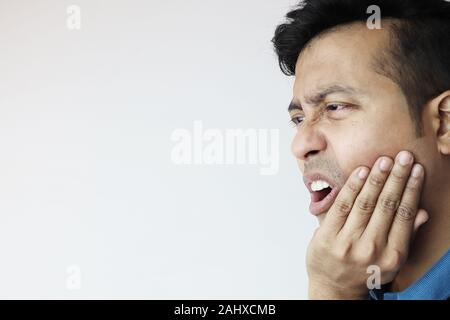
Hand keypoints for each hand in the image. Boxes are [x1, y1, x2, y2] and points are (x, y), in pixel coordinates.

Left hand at [307, 151, 428, 299]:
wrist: (333, 288)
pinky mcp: (327, 237)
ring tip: (385, 160)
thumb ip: (405, 235)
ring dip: (377, 178)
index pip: (405, 215)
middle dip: (397, 177)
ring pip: (365, 203)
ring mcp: (347, 243)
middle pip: (387, 205)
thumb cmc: (362, 270)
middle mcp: (371, 249)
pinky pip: (342, 205)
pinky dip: (352, 187)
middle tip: (404, 157)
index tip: (417, 170)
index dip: (412, 189)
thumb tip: (423, 212)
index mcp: (391, 255)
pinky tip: (361, 171)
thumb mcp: (390, 260)